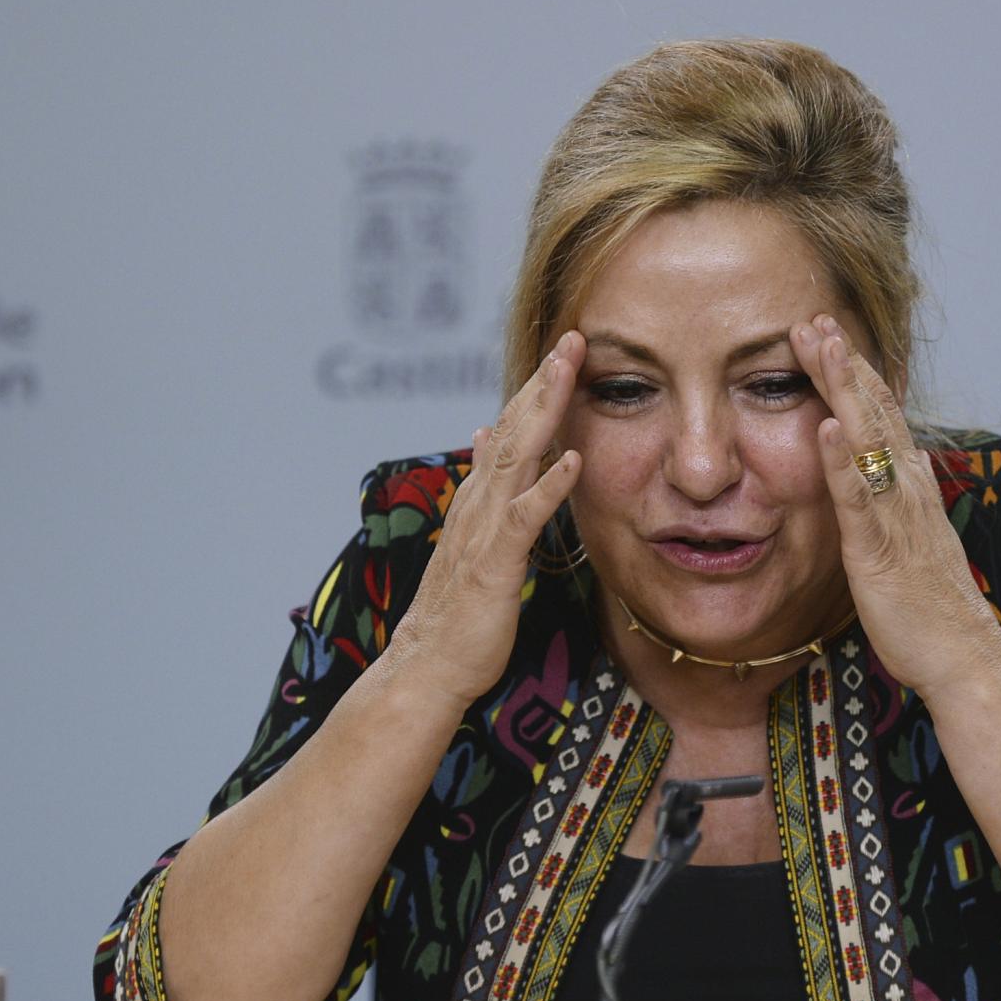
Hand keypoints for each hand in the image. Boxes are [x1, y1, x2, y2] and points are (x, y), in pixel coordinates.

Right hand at [386, 332, 584, 707]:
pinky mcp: (494, 562)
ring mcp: (483, 530)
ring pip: (517, 457)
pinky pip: (524, 517)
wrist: (428, 663)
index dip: (535, 390)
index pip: (509, 431)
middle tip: (573, 338)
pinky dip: (548, 486)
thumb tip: (487, 434)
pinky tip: (572, 459)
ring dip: (545, 412)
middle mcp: (477, 503)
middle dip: (543, 381)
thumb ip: (484, 485)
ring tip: (569, 371)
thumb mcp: (474, 535)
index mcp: (478, 498)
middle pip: (513, 429)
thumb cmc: (457, 610)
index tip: (563, 352)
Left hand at [791, 315, 1000, 700]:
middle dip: (843, 362)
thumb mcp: (909, 540)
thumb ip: (898, 499)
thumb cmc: (932, 606)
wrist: (962, 655)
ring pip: (868, 439)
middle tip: (813, 318)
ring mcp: (896, 514)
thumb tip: (895, 463)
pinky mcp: (880, 548)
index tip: (827, 334)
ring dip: (844, 389)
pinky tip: (825, 428)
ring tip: (821, 345)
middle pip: (873, 411)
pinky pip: (859, 498)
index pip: (880, 415)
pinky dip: (842, 461)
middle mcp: (908, 488)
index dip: (854, 372)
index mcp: (910, 485)